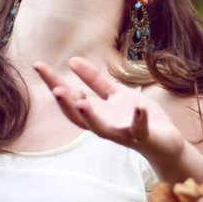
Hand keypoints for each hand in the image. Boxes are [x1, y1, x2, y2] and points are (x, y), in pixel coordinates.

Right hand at [34, 57, 184, 166]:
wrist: (164, 140)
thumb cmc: (136, 116)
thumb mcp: (114, 94)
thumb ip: (94, 81)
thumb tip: (71, 60)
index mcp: (96, 112)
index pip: (70, 97)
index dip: (53, 82)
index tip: (38, 65)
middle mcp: (104, 124)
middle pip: (79, 116)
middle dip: (66, 104)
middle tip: (54, 89)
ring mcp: (122, 132)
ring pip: (102, 128)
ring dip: (91, 116)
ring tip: (81, 102)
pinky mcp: (142, 136)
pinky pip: (140, 128)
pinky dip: (139, 118)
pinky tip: (139, 107)